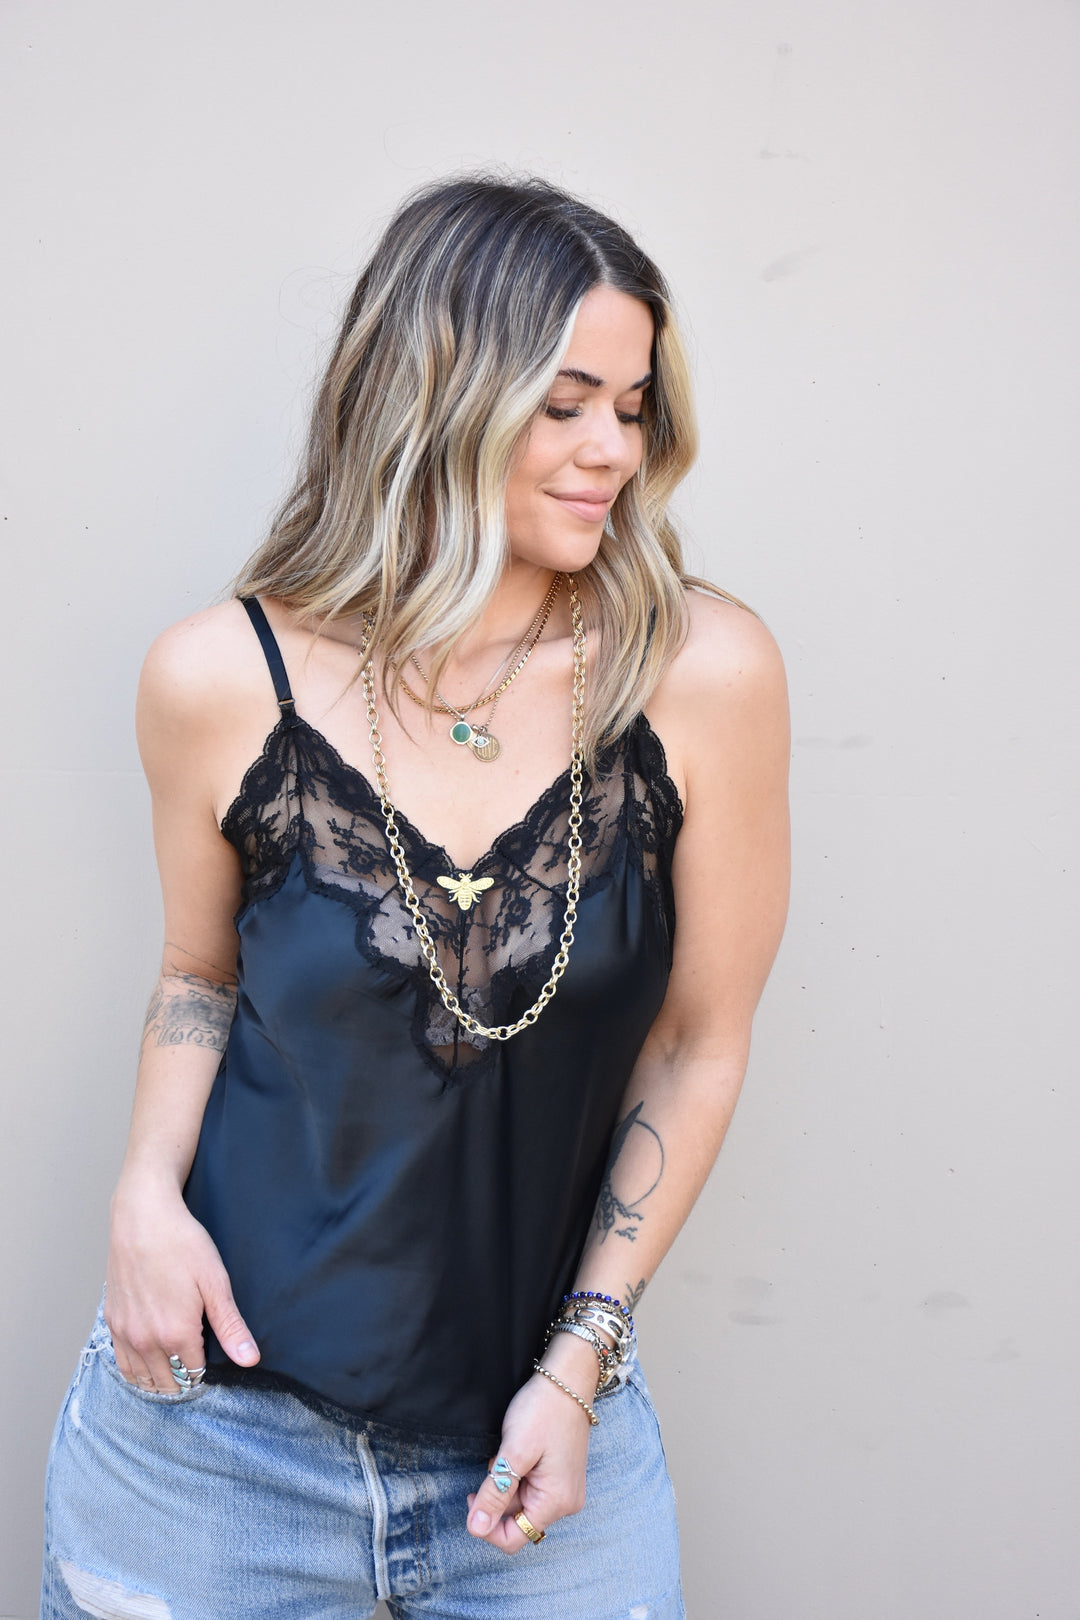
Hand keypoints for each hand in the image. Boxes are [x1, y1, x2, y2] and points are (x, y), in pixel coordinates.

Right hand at [104, 1172, 259, 1392]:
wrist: (143, 1217)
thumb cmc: (182, 1243)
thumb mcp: (215, 1283)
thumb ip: (230, 1327)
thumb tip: (250, 1360)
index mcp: (175, 1333)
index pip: (194, 1374)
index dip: (207, 1370)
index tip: (213, 1359)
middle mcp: (146, 1340)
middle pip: (168, 1383)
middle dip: (184, 1380)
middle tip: (196, 1363)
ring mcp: (125, 1333)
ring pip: (142, 1380)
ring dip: (160, 1380)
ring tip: (176, 1368)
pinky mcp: (112, 1321)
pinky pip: (122, 1364)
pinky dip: (136, 1371)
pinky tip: (149, 1363)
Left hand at [465, 1337, 599, 1553]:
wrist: (568, 1379)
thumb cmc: (543, 1410)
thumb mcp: (513, 1451)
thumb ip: (495, 1493)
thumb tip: (476, 1529)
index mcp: (556, 1502)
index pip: (513, 1539)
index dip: (487, 1525)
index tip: (474, 1494)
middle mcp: (565, 1503)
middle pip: (517, 1521)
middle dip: (499, 1496)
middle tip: (497, 1462)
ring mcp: (565, 1490)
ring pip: (522, 1504)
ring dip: (507, 1484)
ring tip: (509, 1452)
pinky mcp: (560, 1477)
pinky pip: (531, 1489)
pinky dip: (517, 1475)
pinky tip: (518, 1452)